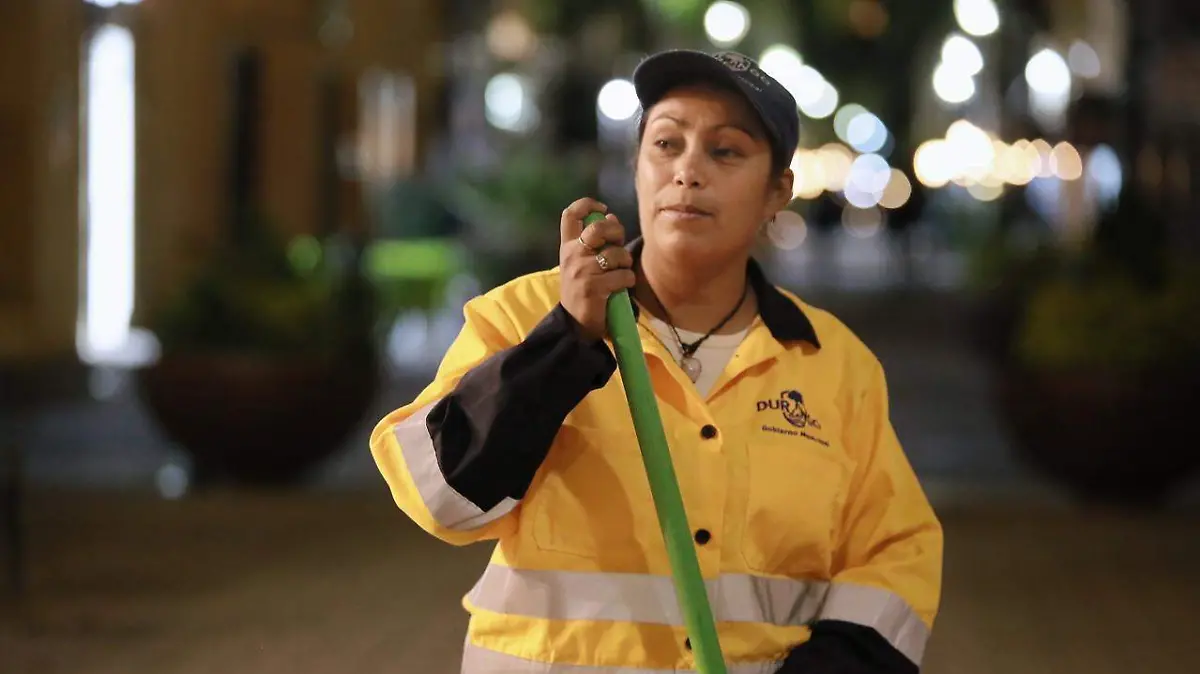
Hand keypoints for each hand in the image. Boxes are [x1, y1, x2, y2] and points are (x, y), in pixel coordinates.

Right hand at [558, 197, 635, 341]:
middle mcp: (572, 255)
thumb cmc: (582, 291)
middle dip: (616, 232)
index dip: (587, 204)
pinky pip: (622, 275)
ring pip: (615, 254)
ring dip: (625, 262)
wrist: (574, 324)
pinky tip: (623, 287)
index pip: (570, 214)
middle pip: (598, 227)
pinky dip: (627, 281)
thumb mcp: (581, 264)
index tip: (603, 209)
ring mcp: (581, 271)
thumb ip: (595, 242)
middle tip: (619, 244)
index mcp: (567, 247)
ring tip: (623, 272)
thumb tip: (611, 216)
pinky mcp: (593, 287)